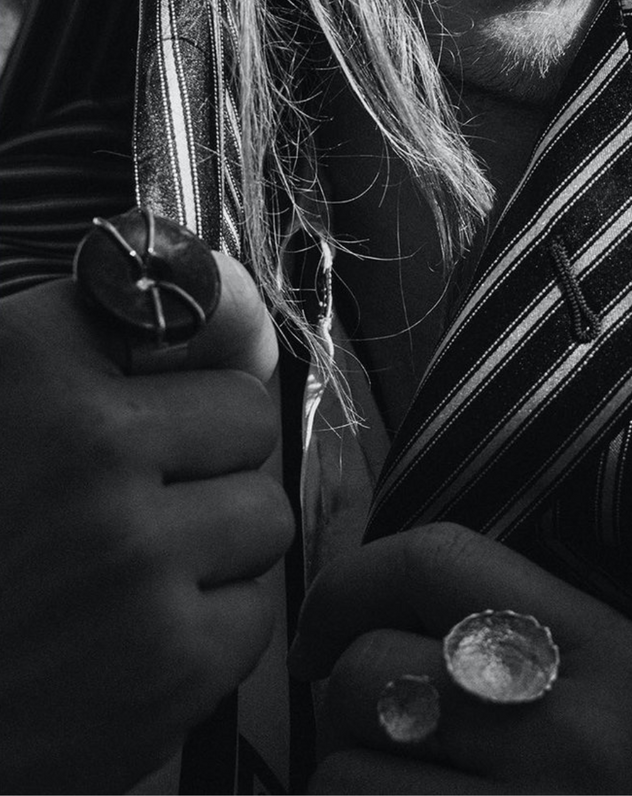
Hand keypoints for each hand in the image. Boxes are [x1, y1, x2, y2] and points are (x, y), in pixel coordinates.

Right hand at [0, 250, 293, 793]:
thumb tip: (243, 320)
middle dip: (208, 457)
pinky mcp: (168, 662)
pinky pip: (255, 609)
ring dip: (214, 545)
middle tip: (135, 502)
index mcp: (31, 364)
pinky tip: (131, 639)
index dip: (193, 355)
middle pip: (247, 416)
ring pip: (263, 513)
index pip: (203, 306)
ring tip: (128, 574)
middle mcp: (89, 446)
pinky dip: (207, 630)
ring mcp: (134, 555)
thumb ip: (99, 341)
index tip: (168, 386)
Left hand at [291, 522, 631, 793]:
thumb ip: (510, 639)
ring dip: (345, 790)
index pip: (439, 558)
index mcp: (609, 653)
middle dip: (345, 709)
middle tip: (379, 744)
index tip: (325, 632)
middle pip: (371, 670)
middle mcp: (573, 733)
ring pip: (340, 772)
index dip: (351, 584)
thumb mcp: (613, 699)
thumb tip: (360, 610)